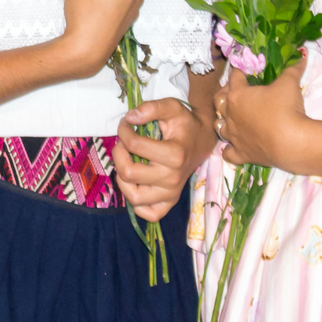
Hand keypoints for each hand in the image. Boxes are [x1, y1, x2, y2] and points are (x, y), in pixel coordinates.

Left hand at [112, 96, 213, 220]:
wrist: (203, 140)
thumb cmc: (185, 124)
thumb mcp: (172, 107)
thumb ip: (152, 108)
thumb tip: (131, 117)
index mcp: (175, 154)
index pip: (134, 145)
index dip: (124, 131)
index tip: (126, 124)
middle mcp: (173, 178)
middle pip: (129, 173)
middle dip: (119, 154)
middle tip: (123, 144)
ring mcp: (171, 193)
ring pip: (134, 198)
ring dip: (123, 180)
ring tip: (126, 164)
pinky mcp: (169, 202)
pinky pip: (149, 214)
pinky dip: (137, 205)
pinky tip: (136, 185)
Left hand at [217, 55, 312, 171]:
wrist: (292, 142)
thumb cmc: (286, 109)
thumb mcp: (290, 83)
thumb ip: (293, 69)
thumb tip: (301, 55)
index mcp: (238, 95)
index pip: (234, 78)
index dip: (238, 72)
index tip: (243, 70)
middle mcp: (230, 115)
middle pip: (219, 100)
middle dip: (225, 94)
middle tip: (235, 91)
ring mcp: (234, 136)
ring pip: (219, 126)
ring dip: (223, 120)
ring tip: (231, 117)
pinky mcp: (241, 154)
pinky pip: (228, 152)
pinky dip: (229, 149)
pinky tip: (232, 146)